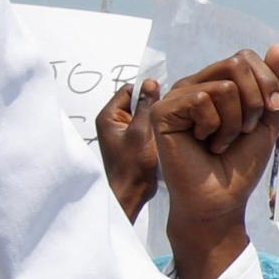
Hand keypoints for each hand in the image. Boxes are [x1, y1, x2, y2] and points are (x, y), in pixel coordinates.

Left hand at [95, 79, 163, 222]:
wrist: (130, 195)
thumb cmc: (133, 167)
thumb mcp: (142, 132)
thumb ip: (147, 106)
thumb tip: (151, 82)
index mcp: (109, 117)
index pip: (129, 90)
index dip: (148, 91)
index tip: (165, 99)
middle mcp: (112, 123)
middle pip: (136, 102)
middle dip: (153, 105)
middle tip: (169, 113)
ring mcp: (121, 133)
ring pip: (142, 115)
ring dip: (156, 118)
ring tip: (169, 125)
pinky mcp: (130, 143)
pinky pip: (144, 127)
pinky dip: (155, 129)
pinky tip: (167, 136)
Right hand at [153, 48, 278, 278]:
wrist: (221, 200)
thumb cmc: (240, 164)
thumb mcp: (267, 119)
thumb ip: (274, 85)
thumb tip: (277, 46)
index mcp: (217, 84)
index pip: (246, 57)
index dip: (268, 82)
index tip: (273, 112)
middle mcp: (194, 85)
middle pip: (237, 63)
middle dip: (255, 101)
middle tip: (243, 131)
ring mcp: (177, 97)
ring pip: (225, 86)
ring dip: (234, 121)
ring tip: (220, 142)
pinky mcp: (162, 111)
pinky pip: (201, 99)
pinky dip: (213, 126)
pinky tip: (202, 143)